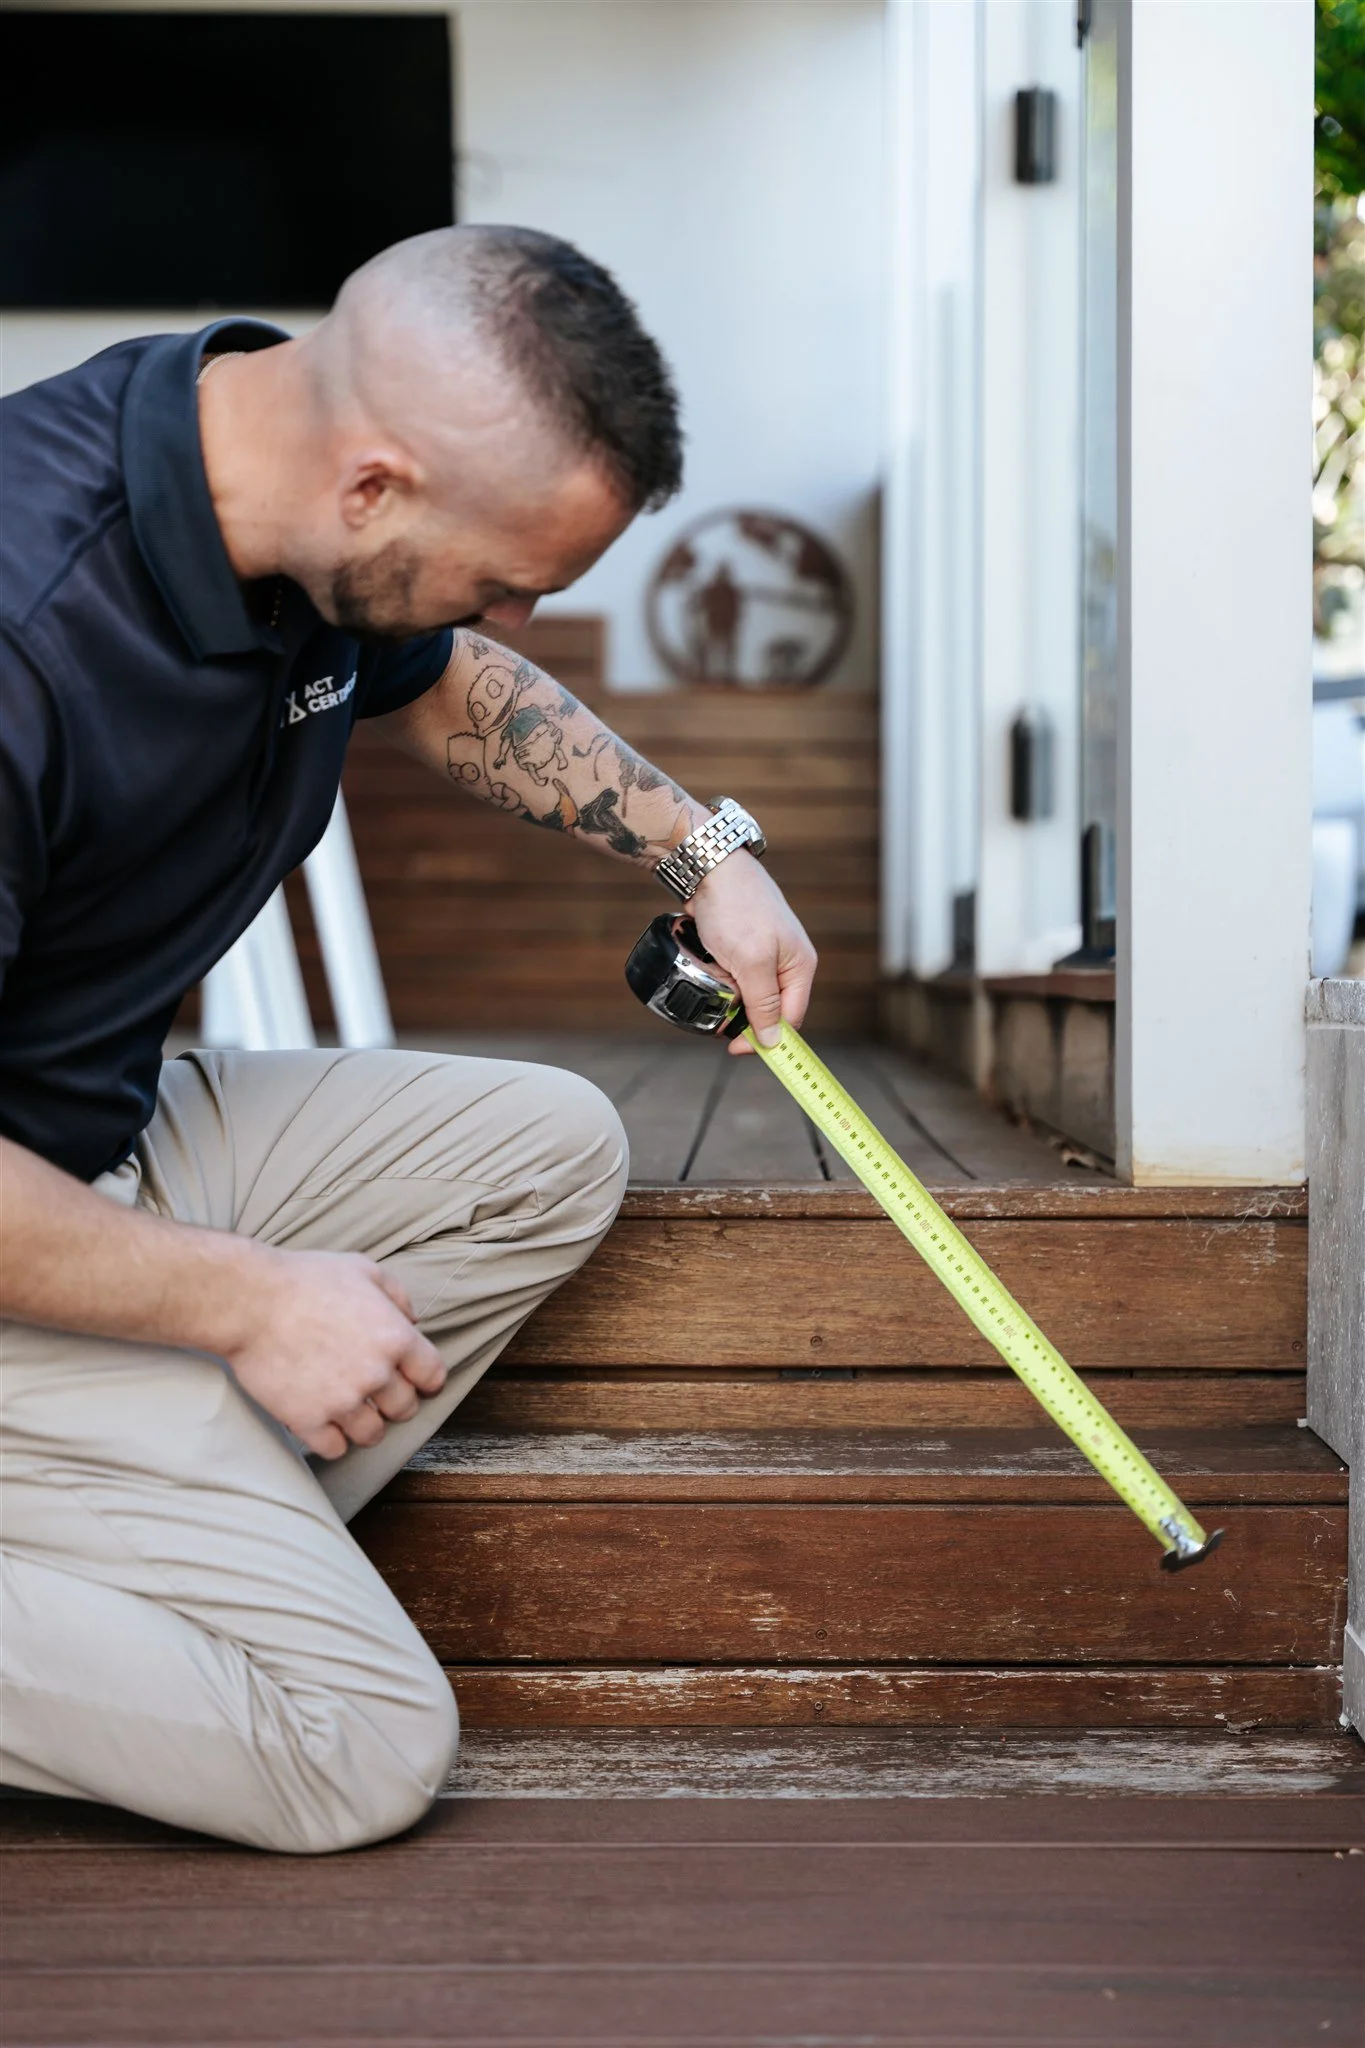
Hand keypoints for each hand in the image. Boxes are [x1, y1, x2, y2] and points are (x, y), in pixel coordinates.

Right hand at [223, 1247, 446, 1458]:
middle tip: (375, 1392)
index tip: (414, 1381)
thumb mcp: (363, 1269)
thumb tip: (415, 1321)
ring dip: (366, 1424)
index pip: (433, 1376)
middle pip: (405, 1409)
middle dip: (394, 1402)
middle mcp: (376, 1374)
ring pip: (373, 1435)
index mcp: (395, 1337)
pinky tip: (325, 1423)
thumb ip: (397, 1295)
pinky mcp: (308, 1420)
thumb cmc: (305, 1279)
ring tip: (350, 1410)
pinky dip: (333, 1440)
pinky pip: (336, 1449)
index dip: (425, 1379)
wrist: (249, 1300)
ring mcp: (342, 1401)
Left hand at [689, 851, 817, 1054]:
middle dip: (741, 1010)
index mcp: (800, 967)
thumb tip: (774, 1041)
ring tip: (714, 973)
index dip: (764, 1038)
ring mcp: (765, 953)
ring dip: (727, 991)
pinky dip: (718, 976)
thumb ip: (763, 1004)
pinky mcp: (744, 946)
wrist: (710, 867)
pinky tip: (709, 963)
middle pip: (767, 1008)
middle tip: (717, 1004)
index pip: (789, 1019)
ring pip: (746, 992)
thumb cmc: (737, 907)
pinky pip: (733, 975)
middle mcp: (787, 962)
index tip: (735, 1048)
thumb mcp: (752, 963)